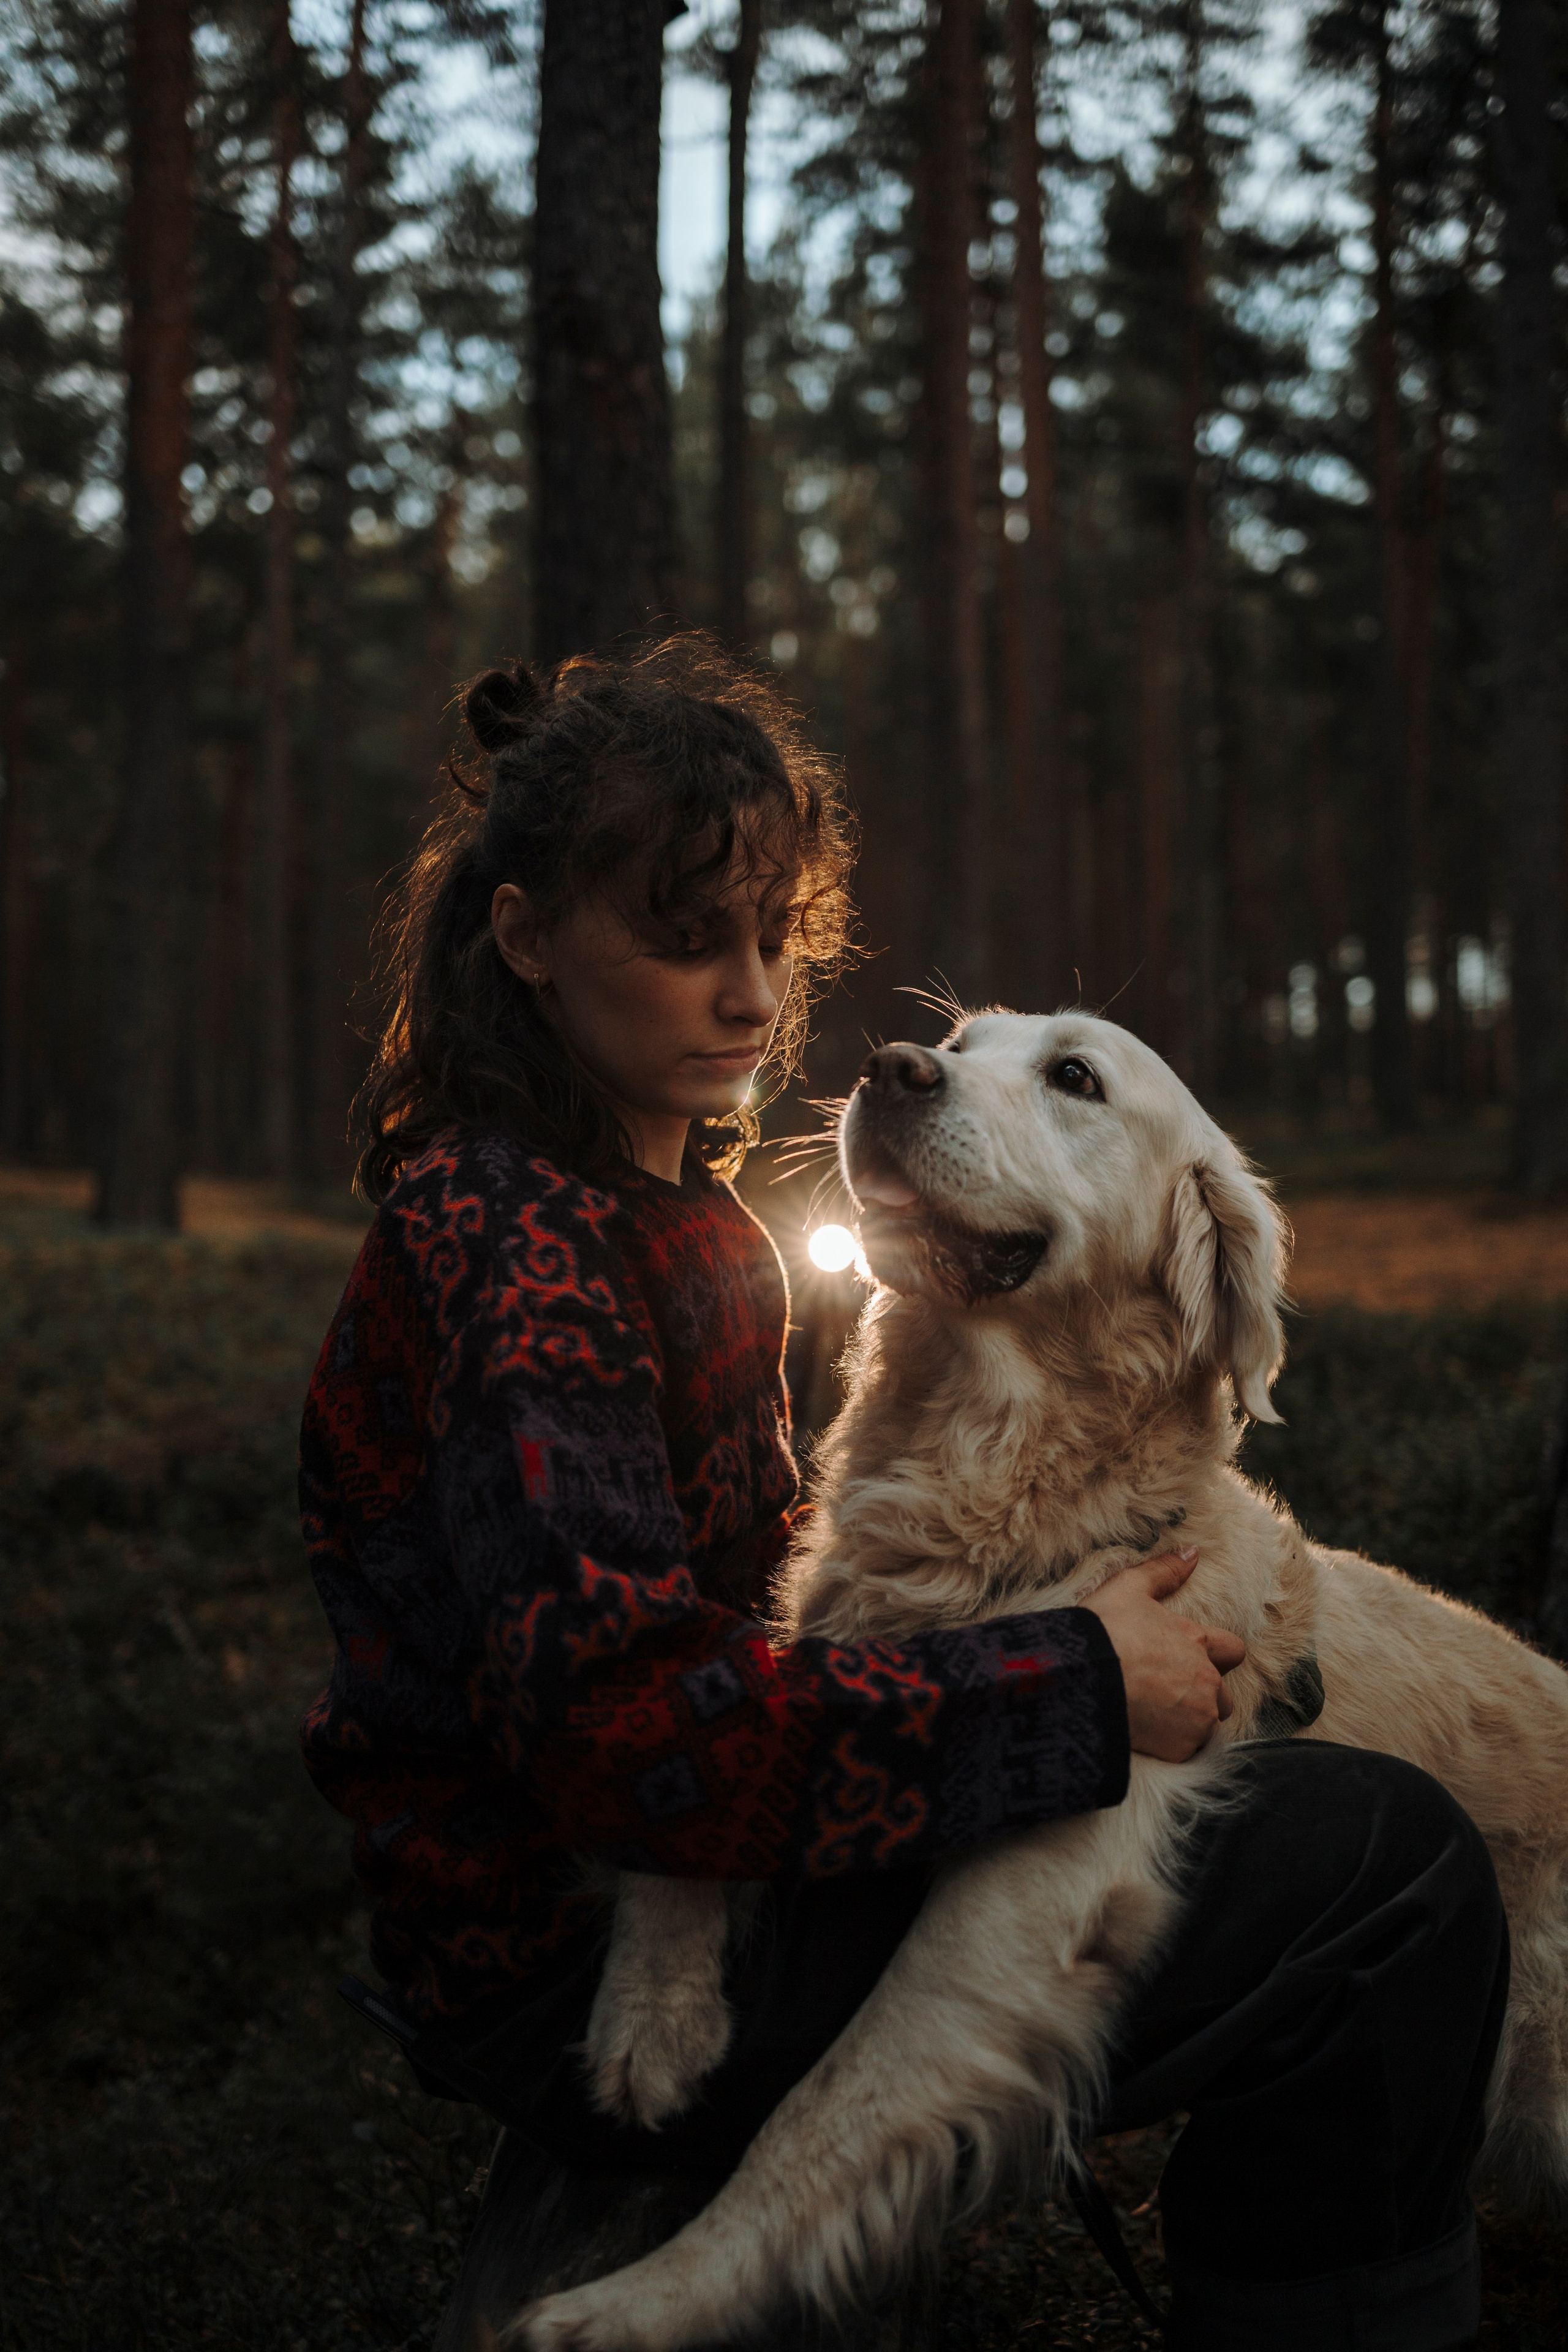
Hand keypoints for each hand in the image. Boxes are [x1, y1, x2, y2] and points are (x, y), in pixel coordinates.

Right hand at [1085, 1547, 1245, 1762]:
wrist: (1078, 1679)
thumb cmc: (1102, 1630)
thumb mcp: (1128, 1588)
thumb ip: (1164, 1570)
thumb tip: (1193, 1551)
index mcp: (1198, 1642)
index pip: (1234, 1651)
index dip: (1216, 1656)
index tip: (1191, 1660)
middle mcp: (1206, 1681)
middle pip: (1225, 1696)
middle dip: (1204, 1696)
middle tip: (1167, 1694)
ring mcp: (1197, 1718)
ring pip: (1207, 1725)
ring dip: (1189, 1722)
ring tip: (1154, 1716)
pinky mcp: (1182, 1748)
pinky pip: (1187, 1751)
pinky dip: (1171, 1745)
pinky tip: (1145, 1734)